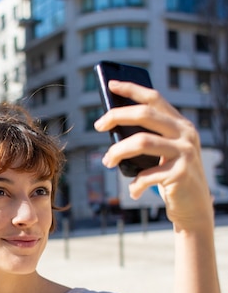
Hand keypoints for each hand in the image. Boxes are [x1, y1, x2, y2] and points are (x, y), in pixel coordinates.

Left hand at [94, 80, 213, 230]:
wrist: (195, 207)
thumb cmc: (172, 178)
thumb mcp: (165, 153)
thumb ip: (149, 138)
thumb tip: (113, 126)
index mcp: (181, 125)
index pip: (154, 99)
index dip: (131, 89)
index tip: (110, 85)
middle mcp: (186, 134)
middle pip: (144, 114)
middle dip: (116, 116)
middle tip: (97, 126)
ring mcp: (185, 153)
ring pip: (141, 142)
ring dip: (117, 151)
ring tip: (107, 162)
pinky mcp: (180, 173)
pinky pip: (146, 174)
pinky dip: (135, 184)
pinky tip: (133, 191)